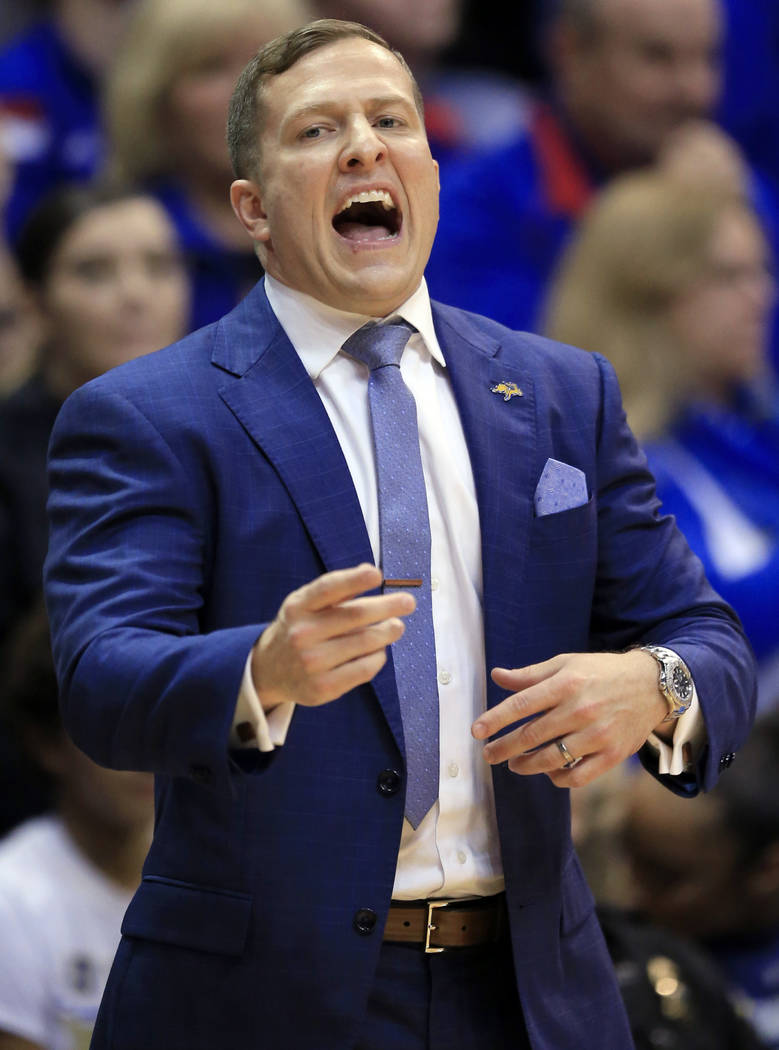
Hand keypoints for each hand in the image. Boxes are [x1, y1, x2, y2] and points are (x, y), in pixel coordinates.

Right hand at [251, 563, 414, 709]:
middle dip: (387, 607)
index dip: (354, 580)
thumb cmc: (299, 628)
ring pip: (364, 643)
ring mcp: (311, 663)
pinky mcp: (323, 688)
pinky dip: (378, 657)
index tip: (377, 574)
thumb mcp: (305, 604)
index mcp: (297, 607)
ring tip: (397, 627)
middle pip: (355, 616)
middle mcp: (302, 634)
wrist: (269, 671)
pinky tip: (379, 650)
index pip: (328, 589)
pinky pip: (363, 669)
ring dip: (387, 632)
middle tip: (408, 602)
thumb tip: (369, 571)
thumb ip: (335, 590)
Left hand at [472, 650, 667, 786]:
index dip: (496, 719)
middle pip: (531, 735)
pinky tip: (548, 772)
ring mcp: (598, 735)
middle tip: (488, 754)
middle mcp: (581, 710)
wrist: (651, 685)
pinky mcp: (613, 755)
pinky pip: (578, 777)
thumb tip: (496, 676)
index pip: (522, 704)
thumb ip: (530, 674)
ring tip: (513, 764)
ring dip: (526, 765)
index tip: (476, 731)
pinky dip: (558, 778)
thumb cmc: (601, 672)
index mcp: (566, 683)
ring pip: (551, 759)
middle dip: (504, 748)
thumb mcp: (566, 664)